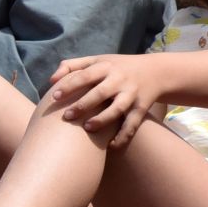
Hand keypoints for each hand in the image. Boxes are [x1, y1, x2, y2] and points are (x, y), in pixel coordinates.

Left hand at [48, 54, 168, 147]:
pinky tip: (111, 146)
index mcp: (106, 67)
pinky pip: (132, 124)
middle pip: (100, 93)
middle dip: (84, 105)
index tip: (55, 97)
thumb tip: (51, 80)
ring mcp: (132, 94)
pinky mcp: (141, 107)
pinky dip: (124, 136)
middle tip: (67, 117)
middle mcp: (120, 80)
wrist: (156, 72)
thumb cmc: (118, 67)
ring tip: (87, 128)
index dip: (70, 86)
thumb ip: (73, 65)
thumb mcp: (98, 60)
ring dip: (103, 119)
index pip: (86, 75)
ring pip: (118, 109)